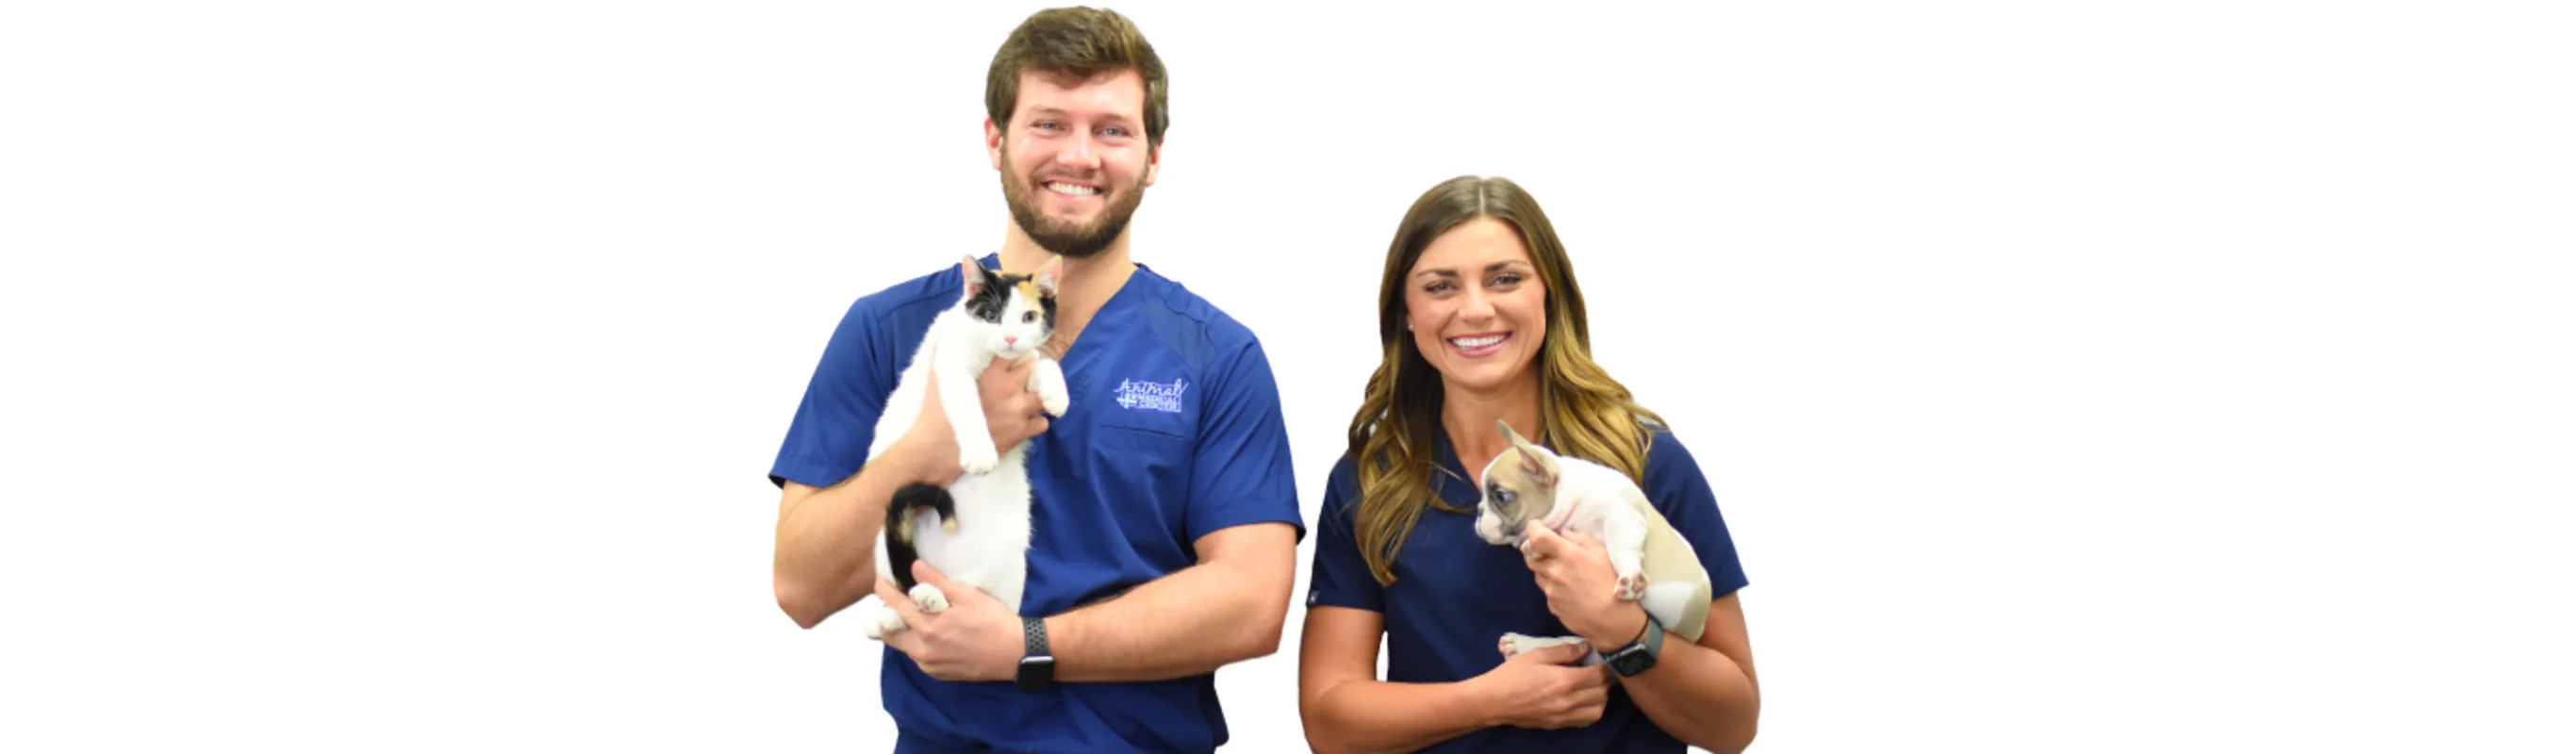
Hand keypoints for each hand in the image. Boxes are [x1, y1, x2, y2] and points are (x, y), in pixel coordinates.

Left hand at [870, 562, 1023, 682]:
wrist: (1015, 653)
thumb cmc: (994, 621)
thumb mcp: (967, 595)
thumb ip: (937, 582)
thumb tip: (914, 567)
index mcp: (927, 628)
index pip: (893, 605)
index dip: (883, 588)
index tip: (882, 578)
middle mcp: (922, 650)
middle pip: (888, 631)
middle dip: (887, 613)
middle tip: (897, 598)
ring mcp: (928, 665)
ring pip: (902, 645)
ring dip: (902, 629)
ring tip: (914, 614)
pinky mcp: (937, 674)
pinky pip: (916, 656)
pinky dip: (916, 642)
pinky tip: (931, 633)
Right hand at [897, 355, 1049, 483]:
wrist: (936, 451)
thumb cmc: (934, 413)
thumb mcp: (936, 376)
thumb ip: (943, 350)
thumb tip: (942, 328)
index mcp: (991, 374)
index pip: (1016, 351)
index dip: (1017, 350)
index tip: (1016, 352)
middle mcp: (1008, 390)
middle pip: (1036, 367)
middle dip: (1032, 368)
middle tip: (1026, 373)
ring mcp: (1017, 412)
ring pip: (1045, 395)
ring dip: (1038, 395)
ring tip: (1029, 396)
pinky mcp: (1020, 433)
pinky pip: (1043, 423)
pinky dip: (1036, 421)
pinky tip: (1024, 420)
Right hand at [1471, 641, 1612, 729]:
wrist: (1493, 702)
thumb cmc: (1512, 675)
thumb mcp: (1537, 655)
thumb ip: (1564, 651)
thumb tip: (1585, 647)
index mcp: (1565, 681)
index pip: (1599, 675)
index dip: (1606, 665)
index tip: (1603, 658)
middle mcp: (1569, 701)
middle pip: (1602, 693)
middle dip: (1605, 681)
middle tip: (1599, 670)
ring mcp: (1564, 716)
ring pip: (1598, 710)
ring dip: (1601, 698)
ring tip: (1593, 686)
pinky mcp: (1558, 725)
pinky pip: (1585, 721)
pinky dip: (1591, 710)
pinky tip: (1582, 700)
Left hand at [1521, 522, 1649, 649]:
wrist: (1612, 620)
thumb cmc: (1611, 583)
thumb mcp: (1602, 554)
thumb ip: (1581, 539)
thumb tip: (1564, 534)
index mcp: (1568, 555)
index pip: (1536, 537)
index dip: (1533, 529)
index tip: (1537, 527)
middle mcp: (1554, 572)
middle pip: (1530, 556)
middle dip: (1536, 551)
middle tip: (1549, 551)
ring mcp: (1550, 591)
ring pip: (1537, 574)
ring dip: (1545, 570)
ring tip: (1563, 573)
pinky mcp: (1551, 605)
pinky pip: (1547, 591)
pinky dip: (1553, 587)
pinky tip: (1569, 592)